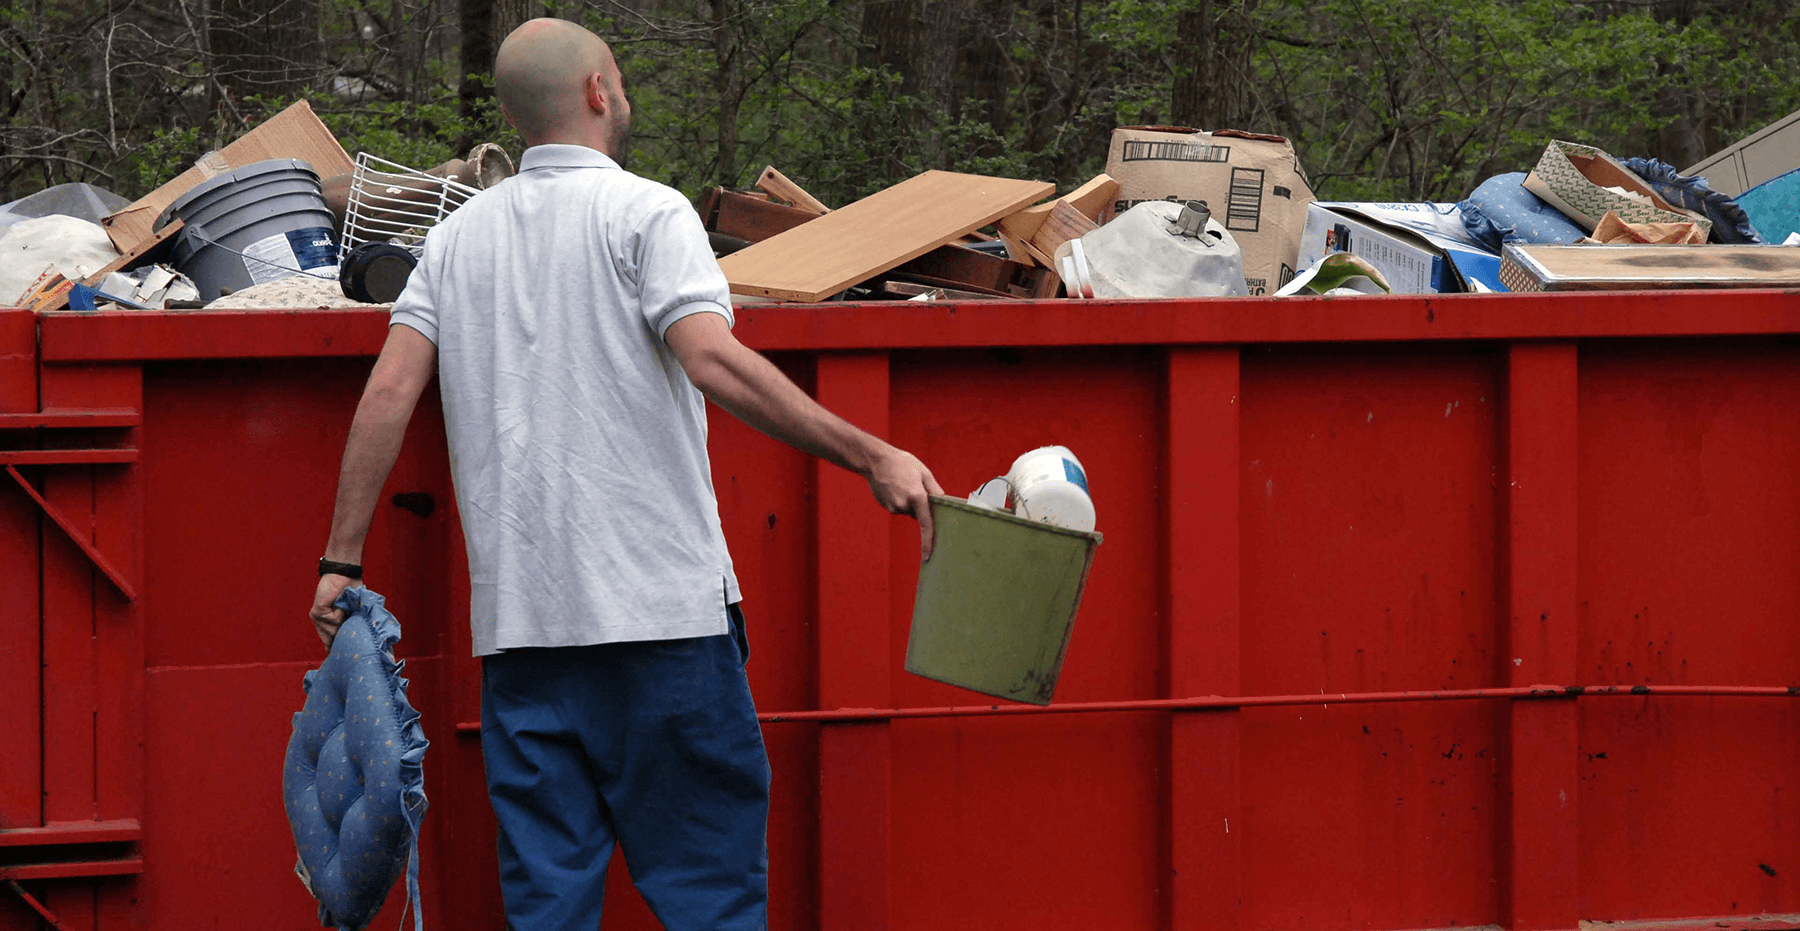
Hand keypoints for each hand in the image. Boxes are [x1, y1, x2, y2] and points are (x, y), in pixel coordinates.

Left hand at [310, 573, 361, 647]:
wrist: (343, 574)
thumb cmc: (351, 591)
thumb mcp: (353, 611)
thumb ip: (351, 624)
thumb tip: (356, 641)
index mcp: (326, 625)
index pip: (329, 643)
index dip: (337, 648)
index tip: (342, 654)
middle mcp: (320, 623)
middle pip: (331, 641)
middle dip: (342, 637)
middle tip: (351, 629)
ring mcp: (317, 619)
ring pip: (333, 631)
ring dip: (344, 622)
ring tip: (347, 610)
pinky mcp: (317, 612)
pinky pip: (333, 620)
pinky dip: (340, 613)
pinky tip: (340, 605)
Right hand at [865, 446, 944, 560]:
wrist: (875, 460)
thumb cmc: (901, 463)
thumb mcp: (923, 472)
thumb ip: (935, 489)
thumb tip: (943, 503)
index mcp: (917, 496)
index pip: (926, 524)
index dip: (928, 542)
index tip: (928, 556)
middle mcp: (904, 505)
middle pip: (918, 514)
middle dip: (919, 505)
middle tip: (914, 486)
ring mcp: (893, 507)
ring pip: (908, 510)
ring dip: (909, 501)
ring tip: (902, 483)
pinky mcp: (886, 506)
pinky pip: (899, 507)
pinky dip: (900, 500)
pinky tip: (894, 487)